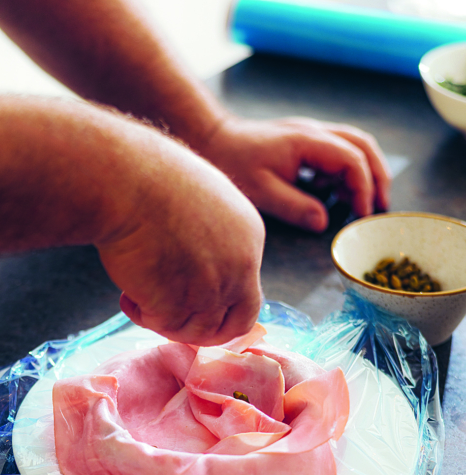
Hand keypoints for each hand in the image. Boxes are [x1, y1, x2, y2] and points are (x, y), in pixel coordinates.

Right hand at [96, 125, 264, 345]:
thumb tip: (198, 262)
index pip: (247, 292)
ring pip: (197, 332)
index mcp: (249, 239)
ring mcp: (210, 290)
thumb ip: (214, 237)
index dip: (218, 304)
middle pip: (234, 323)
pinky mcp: (177, 305)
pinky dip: (142, 315)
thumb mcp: (204, 200)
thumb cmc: (151, 178)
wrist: (126, 181)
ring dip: (168, 321)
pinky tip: (126, 295)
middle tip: (173, 319)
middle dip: (204, 330)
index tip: (191, 300)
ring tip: (139, 296)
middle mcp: (239, 268)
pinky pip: (162, 326)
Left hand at [201, 115, 391, 232]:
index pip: (351, 160)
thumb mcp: (262, 192)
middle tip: (381, 207)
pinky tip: (334, 196)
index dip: (363, 189)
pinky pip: (337, 152)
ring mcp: (311, 134)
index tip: (362, 215)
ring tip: (365, 204)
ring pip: (354, 145)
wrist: (213, 138)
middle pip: (363, 145)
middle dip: (377, 176)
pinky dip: (344, 173)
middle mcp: (314, 131)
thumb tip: (324, 223)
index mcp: (307, 141)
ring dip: (365, 172)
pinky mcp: (304, 142)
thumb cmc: (233, 163)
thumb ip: (295, 208)